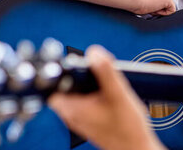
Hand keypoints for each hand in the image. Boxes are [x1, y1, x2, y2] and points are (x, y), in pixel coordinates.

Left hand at [48, 46, 165, 149]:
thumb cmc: (128, 129)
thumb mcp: (118, 94)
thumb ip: (106, 72)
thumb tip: (94, 52)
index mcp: (72, 109)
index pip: (55, 85)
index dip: (64, 72)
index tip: (79, 63)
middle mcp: (72, 116)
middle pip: (68, 87)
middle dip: (82, 76)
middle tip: (99, 72)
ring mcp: (81, 120)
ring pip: (78, 95)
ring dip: (91, 86)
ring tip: (108, 85)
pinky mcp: (91, 123)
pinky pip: (87, 103)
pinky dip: (96, 96)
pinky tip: (112, 96)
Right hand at [132, 0, 176, 15]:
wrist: (136, 0)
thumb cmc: (139, 2)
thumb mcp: (150, 1)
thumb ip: (157, 2)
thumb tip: (161, 10)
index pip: (164, 3)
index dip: (157, 7)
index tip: (149, 5)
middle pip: (168, 6)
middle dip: (159, 9)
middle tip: (150, 6)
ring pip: (170, 9)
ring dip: (160, 11)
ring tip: (152, 7)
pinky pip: (171, 11)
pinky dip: (163, 13)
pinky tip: (156, 8)